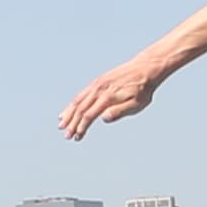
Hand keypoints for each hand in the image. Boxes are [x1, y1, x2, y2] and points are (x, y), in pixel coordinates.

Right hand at [56, 51, 171, 138]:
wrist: (145, 68)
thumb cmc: (143, 89)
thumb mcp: (137, 104)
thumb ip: (120, 111)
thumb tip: (103, 118)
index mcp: (108, 97)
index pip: (89, 115)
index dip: (81, 127)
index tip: (76, 138)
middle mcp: (99, 89)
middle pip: (80, 108)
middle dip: (72, 123)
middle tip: (66, 136)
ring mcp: (97, 84)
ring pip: (78, 100)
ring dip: (69, 113)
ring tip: (61, 125)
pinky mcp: (98, 82)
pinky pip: (82, 94)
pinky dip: (73, 103)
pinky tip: (69, 110)